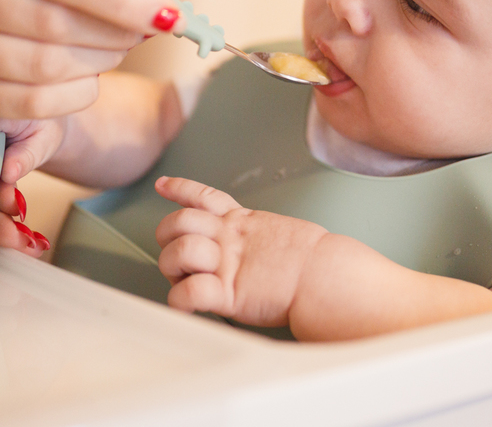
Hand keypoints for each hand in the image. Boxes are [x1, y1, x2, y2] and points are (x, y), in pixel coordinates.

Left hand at [154, 176, 328, 327]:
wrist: (327, 276)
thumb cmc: (318, 260)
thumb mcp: (283, 232)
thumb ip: (261, 235)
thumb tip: (267, 247)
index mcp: (243, 221)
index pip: (204, 195)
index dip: (180, 188)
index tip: (163, 185)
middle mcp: (229, 238)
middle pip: (178, 222)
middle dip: (169, 238)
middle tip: (179, 255)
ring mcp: (226, 264)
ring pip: (176, 252)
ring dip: (173, 267)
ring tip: (186, 279)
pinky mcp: (227, 293)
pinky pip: (186, 293)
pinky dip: (180, 302)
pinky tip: (187, 306)